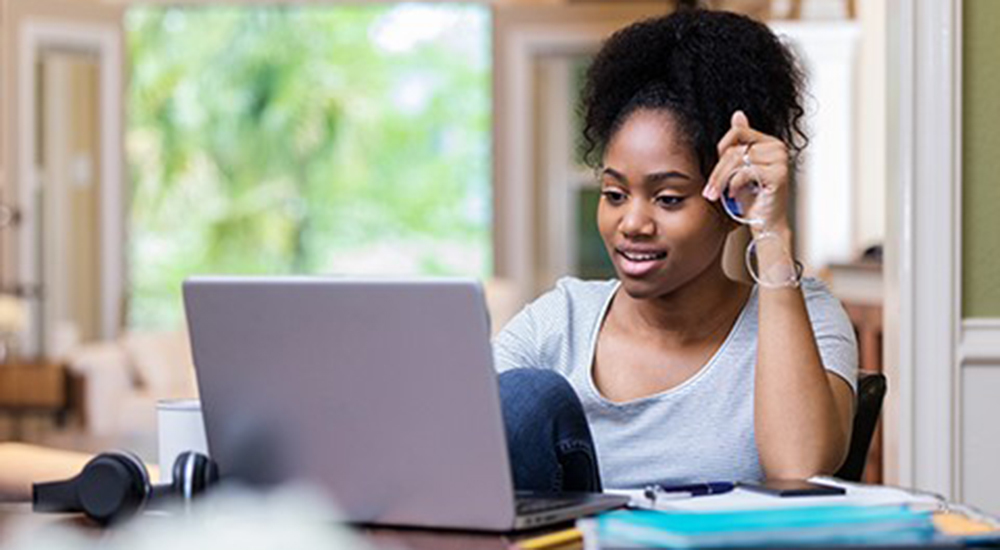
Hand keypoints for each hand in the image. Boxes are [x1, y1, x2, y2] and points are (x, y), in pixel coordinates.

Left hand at [702, 111, 790, 236]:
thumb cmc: (752, 198)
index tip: (714, 169)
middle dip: (717, 171)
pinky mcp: (779, 175)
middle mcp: (778, 148)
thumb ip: (739, 144)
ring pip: (737, 160)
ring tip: (718, 194)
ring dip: (722, 180)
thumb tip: (738, 114)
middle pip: (735, 149)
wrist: (764, 223)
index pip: (738, 132)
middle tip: (709, 190)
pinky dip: (734, 185)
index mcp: (770, 142)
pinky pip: (745, 172)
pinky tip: (733, 195)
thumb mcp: (739, 168)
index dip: (721, 148)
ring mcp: (781, 161)